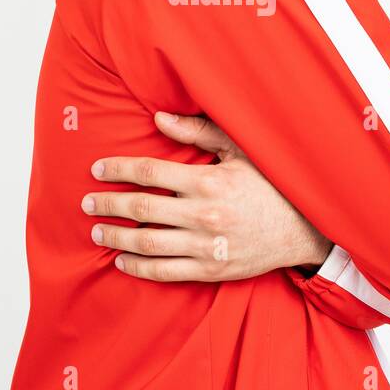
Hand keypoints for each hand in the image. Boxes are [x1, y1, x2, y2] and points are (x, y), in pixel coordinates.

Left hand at [82, 112, 331, 282]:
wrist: (303, 230)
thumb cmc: (270, 185)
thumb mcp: (241, 150)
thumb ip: (199, 132)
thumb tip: (159, 117)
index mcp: (208, 181)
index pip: (150, 171)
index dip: (119, 169)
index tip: (97, 169)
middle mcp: (204, 214)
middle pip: (141, 208)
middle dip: (108, 204)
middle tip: (86, 202)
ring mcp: (206, 246)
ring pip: (147, 243)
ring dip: (116, 237)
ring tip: (96, 230)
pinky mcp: (210, 269)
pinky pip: (164, 272)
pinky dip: (138, 268)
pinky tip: (122, 261)